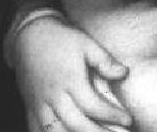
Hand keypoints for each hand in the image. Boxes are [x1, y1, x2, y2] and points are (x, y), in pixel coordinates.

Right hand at [12, 16, 131, 131]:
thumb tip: (124, 73)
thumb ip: (104, 61)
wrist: (28, 34)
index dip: (112, 115)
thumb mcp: (85, 43)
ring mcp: (40, 103)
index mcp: (69, 79)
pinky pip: (37, 130)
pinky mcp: (31, 107)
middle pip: (77, 125)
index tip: (128, 119)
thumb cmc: (60, 38)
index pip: (93, 105)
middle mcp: (54, 95)